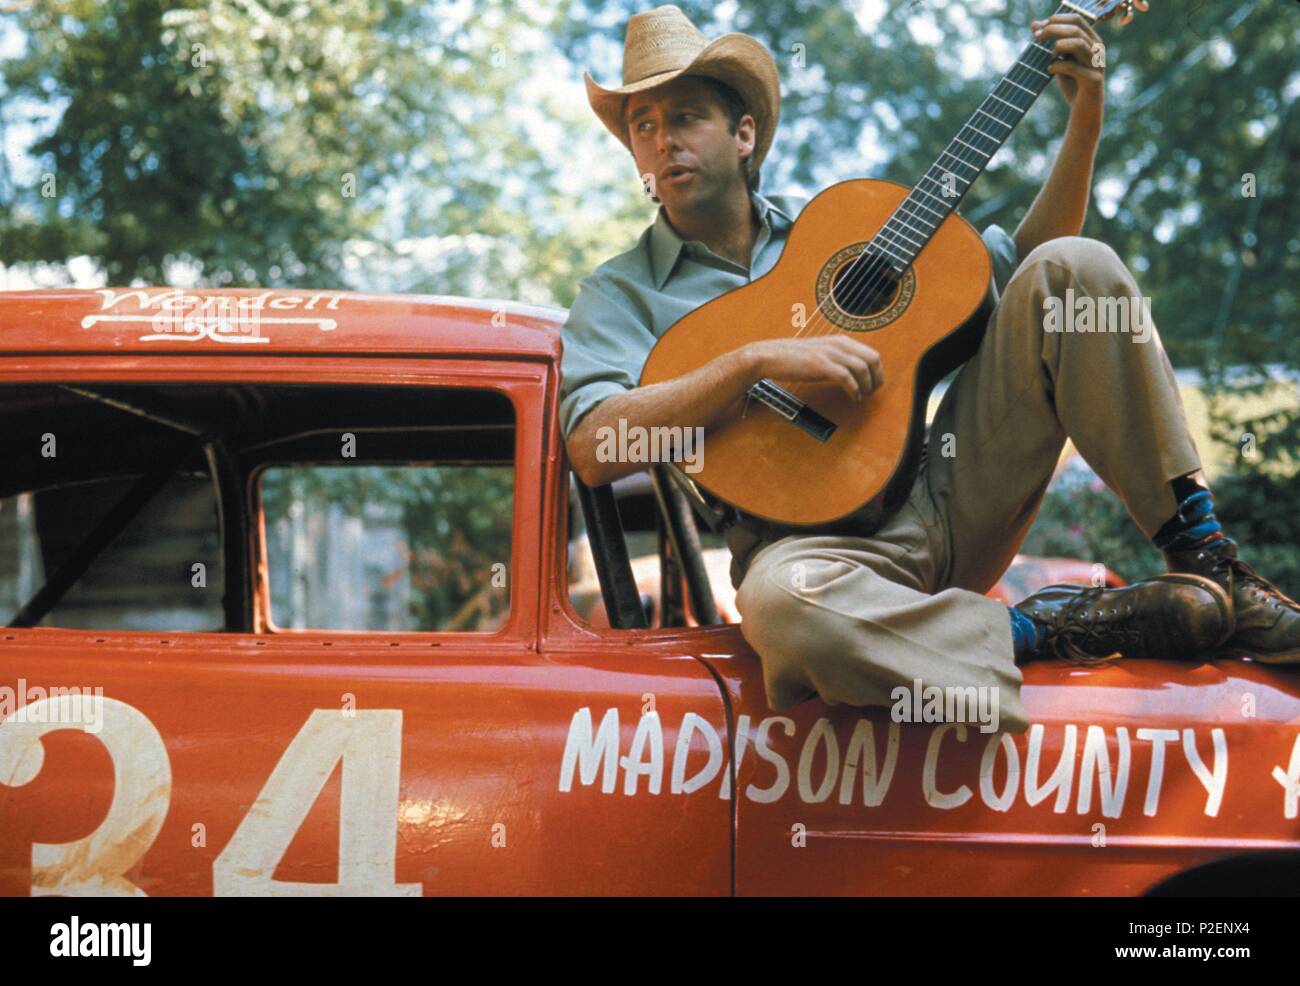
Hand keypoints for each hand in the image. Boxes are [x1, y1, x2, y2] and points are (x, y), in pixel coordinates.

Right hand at [747, 335, 883, 403]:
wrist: (769, 356)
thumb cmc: (792, 358)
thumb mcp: (820, 355)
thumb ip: (836, 360)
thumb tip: (852, 375)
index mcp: (840, 341)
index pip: (871, 353)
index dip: (877, 372)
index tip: (872, 385)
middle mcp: (838, 344)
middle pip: (872, 359)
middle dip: (876, 378)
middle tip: (871, 393)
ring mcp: (829, 353)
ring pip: (862, 368)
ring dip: (866, 386)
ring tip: (861, 397)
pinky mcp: (820, 364)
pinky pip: (846, 377)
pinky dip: (853, 390)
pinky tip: (852, 397)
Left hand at [1032, 12, 1105, 128]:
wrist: (1083, 112)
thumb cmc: (1072, 84)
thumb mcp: (1059, 61)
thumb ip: (1050, 43)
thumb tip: (1034, 23)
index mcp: (1092, 41)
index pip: (1077, 19)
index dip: (1056, 19)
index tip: (1038, 27)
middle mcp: (1098, 50)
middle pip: (1075, 29)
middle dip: (1052, 30)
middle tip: (1036, 37)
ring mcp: (1097, 64)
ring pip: (1078, 44)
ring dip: (1058, 46)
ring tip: (1048, 55)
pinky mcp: (1093, 80)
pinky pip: (1072, 67)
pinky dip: (1057, 66)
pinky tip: (1050, 70)